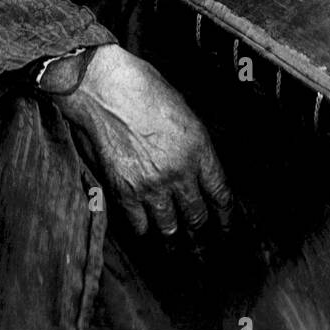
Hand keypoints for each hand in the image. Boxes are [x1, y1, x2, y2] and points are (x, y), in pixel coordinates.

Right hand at [57, 44, 233, 238]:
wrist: (103, 87)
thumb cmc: (142, 87)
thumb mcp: (183, 110)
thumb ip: (194, 144)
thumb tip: (197, 166)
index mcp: (199, 149)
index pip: (221, 194)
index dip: (226, 215)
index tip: (226, 224)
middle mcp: (179, 172)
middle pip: (197, 216)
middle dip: (201, 229)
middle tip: (201, 236)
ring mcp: (151, 185)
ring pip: (170, 228)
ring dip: (173, 234)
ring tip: (175, 242)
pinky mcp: (124, 191)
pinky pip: (140, 225)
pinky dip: (144, 228)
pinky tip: (145, 226)